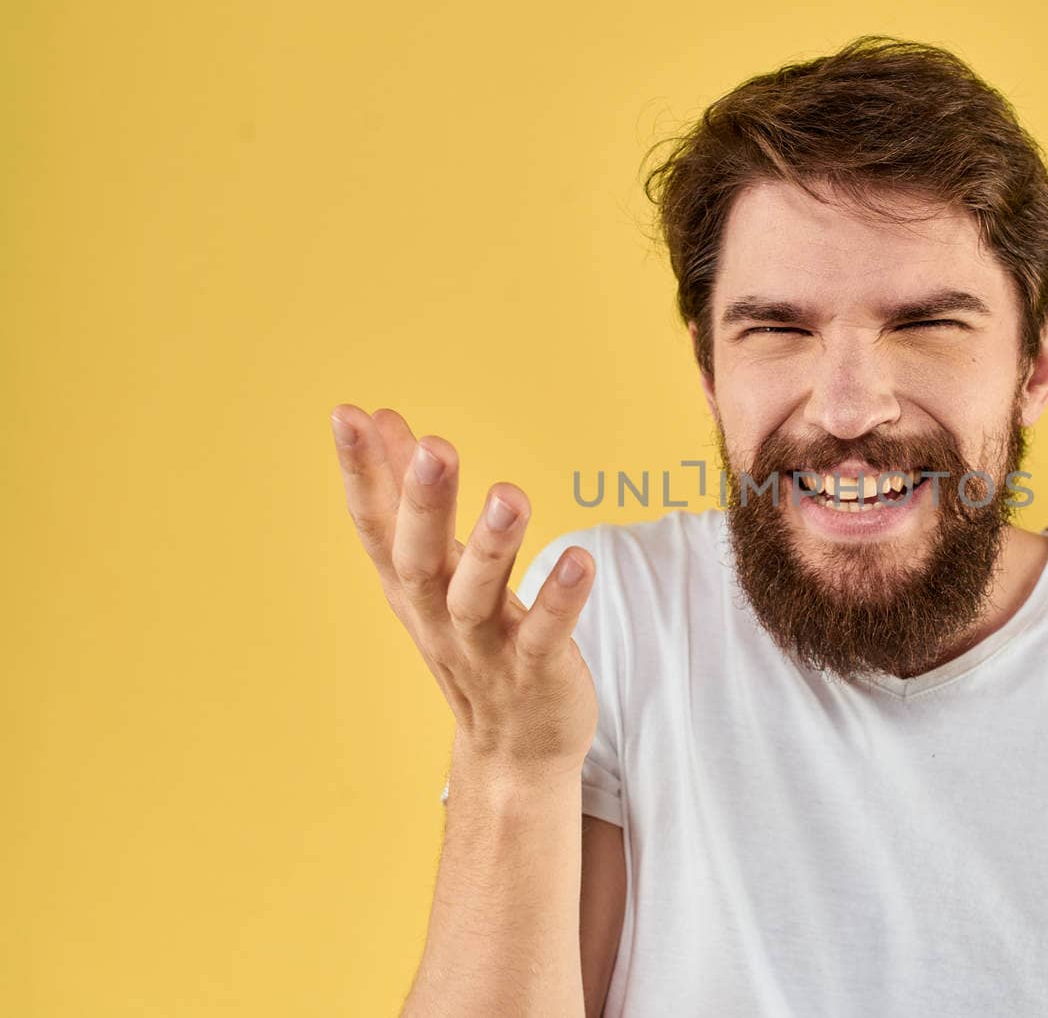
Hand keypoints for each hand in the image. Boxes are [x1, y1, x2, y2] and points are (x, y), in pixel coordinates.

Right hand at [329, 404, 598, 779]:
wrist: (512, 754)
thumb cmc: (473, 642)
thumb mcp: (432, 569)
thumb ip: (410, 495)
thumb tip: (383, 419)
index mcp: (410, 586)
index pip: (375, 525)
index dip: (361, 473)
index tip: (347, 414)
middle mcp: (437, 616)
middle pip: (419, 559)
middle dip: (423, 504)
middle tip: (433, 447)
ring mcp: (484, 649)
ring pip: (476, 597)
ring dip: (492, 545)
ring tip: (511, 494)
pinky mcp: (534, 673)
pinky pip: (543, 636)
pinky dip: (559, 600)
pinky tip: (581, 560)